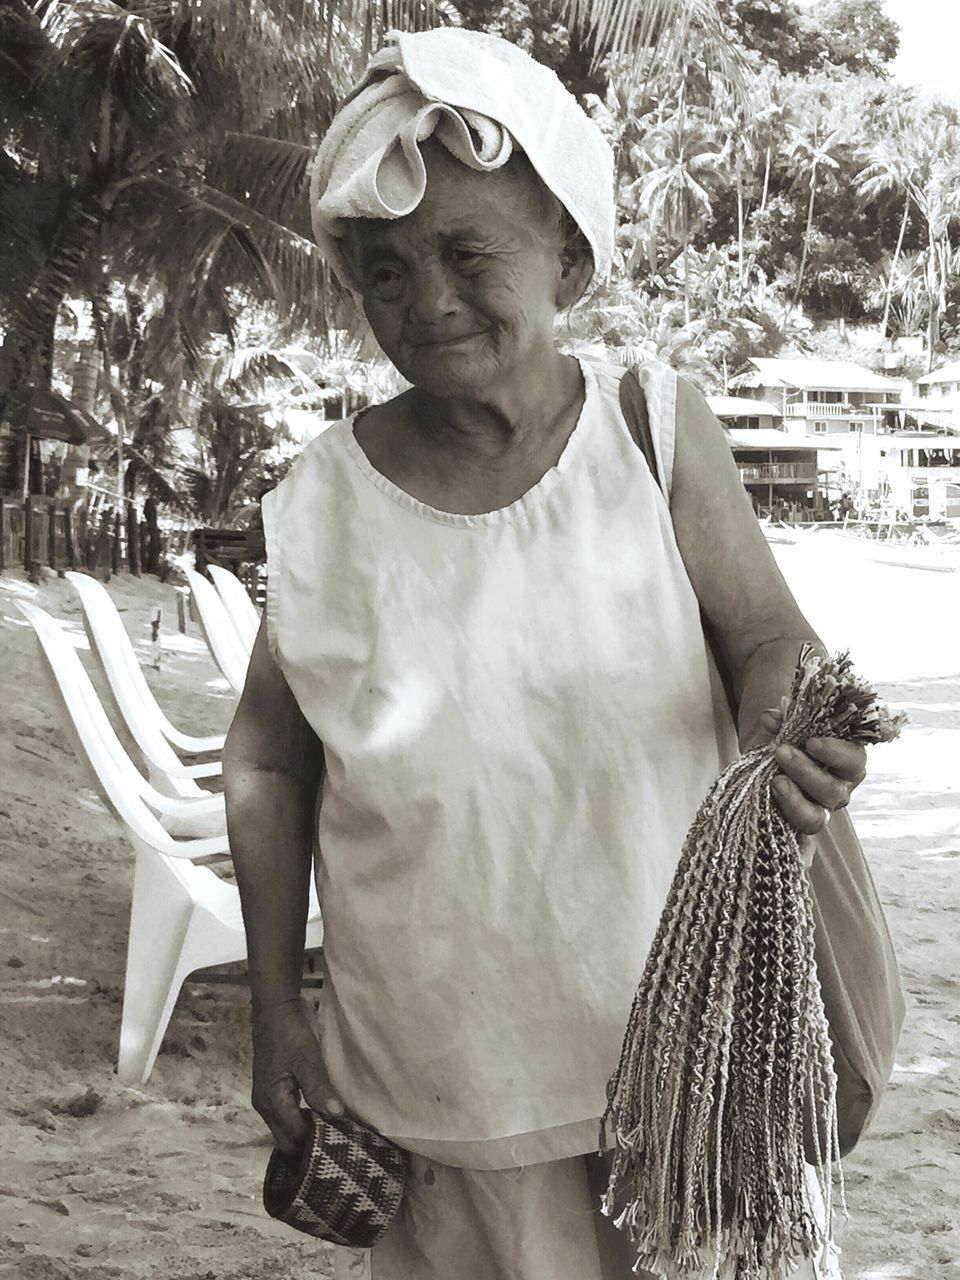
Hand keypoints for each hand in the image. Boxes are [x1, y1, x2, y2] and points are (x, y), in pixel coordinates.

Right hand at [251, 997, 343, 1155]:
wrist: (273, 1013)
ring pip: (284, 1132)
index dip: (316, 1143)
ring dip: (305, 1136)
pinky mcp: (269, 1095)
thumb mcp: (307, 1058)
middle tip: (337, 1144)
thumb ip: (318, 1087)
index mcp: (272, 1102)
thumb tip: (336, 1115)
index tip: (340, 1144)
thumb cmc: (289, 1034)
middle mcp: (264, 1107)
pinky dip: (300, 1124)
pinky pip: (284, 1119)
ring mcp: (265, 1102)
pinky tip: (318, 1119)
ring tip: (332, 1134)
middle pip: (286, 1141)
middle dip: (309, 1146)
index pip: (295, 1137)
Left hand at [757, 707, 867, 840]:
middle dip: (806, 771)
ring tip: (774, 780)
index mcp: (845, 761)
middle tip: (781, 751)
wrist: (768, 756)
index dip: (836, 753)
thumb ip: (783, 719)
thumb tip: (771, 718)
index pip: (854, 760)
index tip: (812, 742)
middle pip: (833, 791)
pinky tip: (788, 832)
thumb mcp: (786, 724)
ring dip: (794, 800)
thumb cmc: (788, 736)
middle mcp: (838, 789)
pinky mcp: (800, 826)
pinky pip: (803, 840)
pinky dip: (798, 840)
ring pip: (817, 818)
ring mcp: (819, 810)